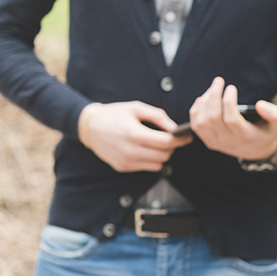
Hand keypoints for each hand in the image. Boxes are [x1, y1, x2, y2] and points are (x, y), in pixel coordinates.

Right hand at [77, 101, 191, 172]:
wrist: (88, 126)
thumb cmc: (113, 114)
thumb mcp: (135, 107)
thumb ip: (158, 116)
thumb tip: (175, 128)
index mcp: (134, 133)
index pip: (166, 142)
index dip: (180, 140)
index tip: (187, 137)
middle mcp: (130, 150)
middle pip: (165, 155)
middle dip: (172, 147)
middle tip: (171, 138)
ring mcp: (126, 161)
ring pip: (158, 164)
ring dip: (162, 155)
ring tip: (155, 144)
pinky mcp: (122, 167)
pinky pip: (146, 168)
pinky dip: (150, 159)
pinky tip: (143, 149)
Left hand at [187, 77, 276, 160]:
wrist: (256, 150)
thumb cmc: (265, 132)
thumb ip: (274, 114)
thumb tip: (260, 105)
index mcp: (244, 137)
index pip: (231, 118)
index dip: (228, 101)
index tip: (231, 87)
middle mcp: (228, 141)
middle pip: (213, 117)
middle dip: (214, 96)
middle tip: (219, 81)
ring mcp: (216, 143)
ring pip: (202, 121)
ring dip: (204, 101)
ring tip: (212, 89)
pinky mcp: (208, 141)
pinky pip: (196, 125)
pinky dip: (196, 110)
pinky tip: (202, 99)